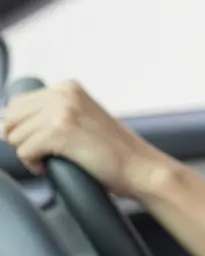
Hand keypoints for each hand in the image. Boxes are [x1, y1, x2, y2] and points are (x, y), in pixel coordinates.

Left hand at [1, 81, 170, 195]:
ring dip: (30, 154)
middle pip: (11, 118)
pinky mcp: (60, 131)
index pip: (17, 104)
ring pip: (15, 136)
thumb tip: (4, 124)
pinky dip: (34, 165)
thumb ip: (52, 113)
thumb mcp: (82, 120)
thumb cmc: (113, 152)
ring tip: (54, 160)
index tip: (43, 144)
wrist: (141, 168)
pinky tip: (51, 167)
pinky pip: (24, 151)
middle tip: (47, 153)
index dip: (23, 129)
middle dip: (22, 140)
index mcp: (68, 87)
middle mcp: (63, 93)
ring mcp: (62, 110)